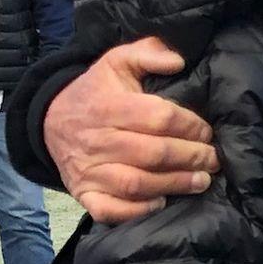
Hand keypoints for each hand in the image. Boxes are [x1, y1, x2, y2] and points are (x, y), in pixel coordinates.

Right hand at [48, 35, 218, 220]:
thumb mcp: (117, 62)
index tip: (207, 132)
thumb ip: (148, 53)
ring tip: (201, 181)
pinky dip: (137, 210)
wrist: (50, 121)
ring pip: (137, 183)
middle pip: (153, 153)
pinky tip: (161, 202)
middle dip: (191, 157)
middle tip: (213, 160)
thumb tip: (177, 60)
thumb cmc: (96, 92)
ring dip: (174, 184)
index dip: (190, 126)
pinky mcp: (85, 194)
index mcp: (108, 106)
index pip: (158, 117)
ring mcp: (89, 170)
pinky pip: (111, 209)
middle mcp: (97, 140)